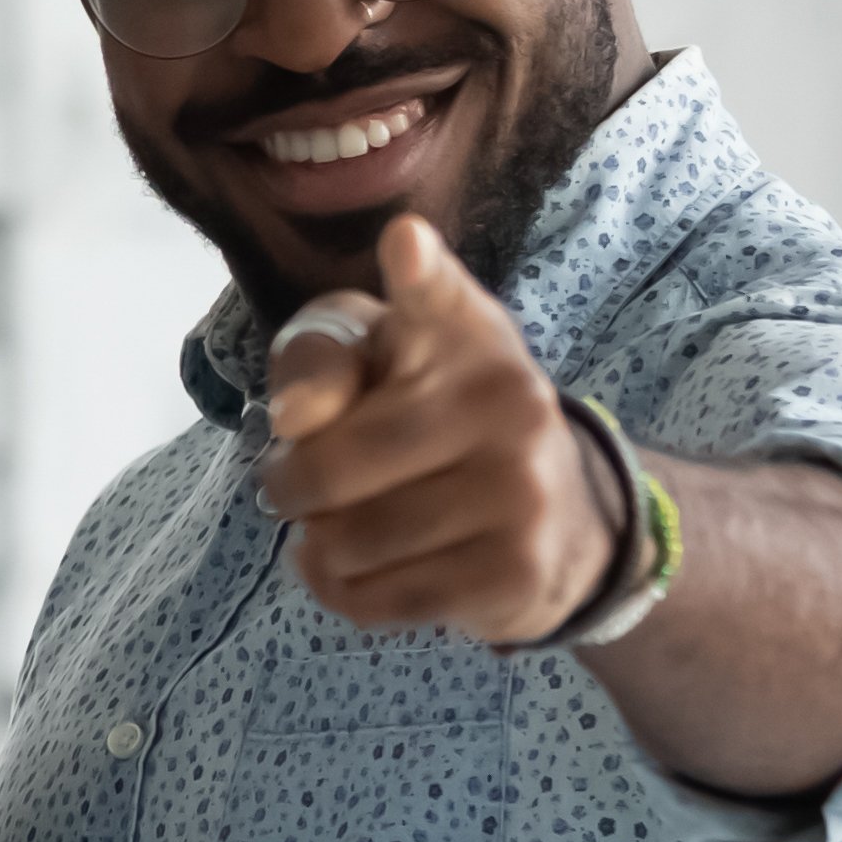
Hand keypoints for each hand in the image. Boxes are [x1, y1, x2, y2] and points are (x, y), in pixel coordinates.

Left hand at [252, 213, 622, 646]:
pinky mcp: (516, 573)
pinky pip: (374, 598)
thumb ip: (319, 362)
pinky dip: (342, 591)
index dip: (417, 275)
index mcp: (466, 336)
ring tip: (342, 525)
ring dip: (317, 545)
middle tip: (292, 486)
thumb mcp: (372, 362)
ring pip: (346, 541)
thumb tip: (299, 413)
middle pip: (328, 467)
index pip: (435, 299)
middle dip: (286, 487)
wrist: (554, 518)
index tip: (403, 243)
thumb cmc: (427, 419)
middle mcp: (509, 403)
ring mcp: (522, 491)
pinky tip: (362, 568)